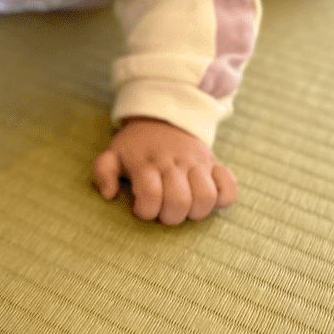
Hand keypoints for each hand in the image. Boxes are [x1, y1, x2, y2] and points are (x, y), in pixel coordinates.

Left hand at [92, 116, 236, 224]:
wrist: (164, 116)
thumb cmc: (136, 145)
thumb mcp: (113, 153)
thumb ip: (104, 172)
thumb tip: (109, 194)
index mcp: (146, 162)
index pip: (149, 194)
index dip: (146, 211)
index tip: (142, 209)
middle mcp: (173, 162)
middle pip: (179, 201)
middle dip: (170, 217)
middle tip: (164, 212)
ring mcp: (196, 162)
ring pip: (206, 196)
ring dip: (196, 212)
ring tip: (186, 209)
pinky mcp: (214, 163)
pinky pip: (229, 186)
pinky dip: (224, 197)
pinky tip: (210, 198)